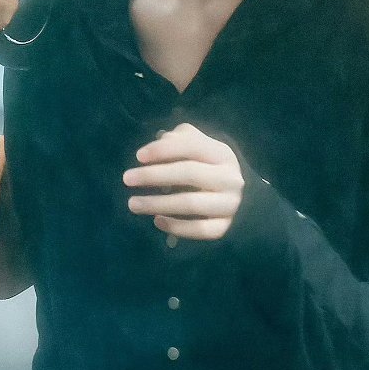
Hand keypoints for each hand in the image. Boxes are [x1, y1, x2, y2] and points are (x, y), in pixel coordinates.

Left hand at [123, 123, 243, 239]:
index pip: (192, 146)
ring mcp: (229, 204)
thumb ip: (180, 139)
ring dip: (158, 204)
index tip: (138, 156)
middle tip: (127, 179)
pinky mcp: (225, 227)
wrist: (241, 198)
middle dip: (154, 175)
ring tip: (133, 203)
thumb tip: (160, 141)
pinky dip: (176, 227)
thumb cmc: (210, 168)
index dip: (163, 150)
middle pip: (189, 174)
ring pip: (191, 204)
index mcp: (222, 154)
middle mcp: (229, 178)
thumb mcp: (200, 148)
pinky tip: (157, 222)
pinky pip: (199, 230)